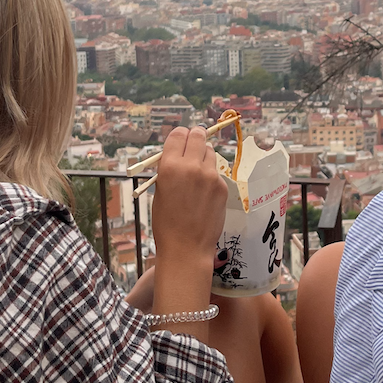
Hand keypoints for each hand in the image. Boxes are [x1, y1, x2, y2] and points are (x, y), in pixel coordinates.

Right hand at [150, 127, 226, 313]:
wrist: (186, 247)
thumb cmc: (166, 222)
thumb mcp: (160, 191)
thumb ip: (169, 169)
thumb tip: (179, 154)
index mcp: (170, 166)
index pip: (178, 135)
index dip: (179, 135)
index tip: (181, 139)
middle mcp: (191, 166)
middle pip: (197, 135)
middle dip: (195, 137)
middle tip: (193, 144)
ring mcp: (210, 176)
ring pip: (210, 151)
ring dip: (203, 155)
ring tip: (197, 171)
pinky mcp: (222, 186)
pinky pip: (216, 171)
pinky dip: (210, 175)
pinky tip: (204, 192)